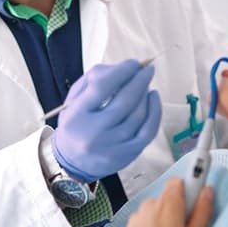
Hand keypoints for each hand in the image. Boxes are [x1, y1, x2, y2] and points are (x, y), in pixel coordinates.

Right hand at [52, 59, 161, 181]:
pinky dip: (155, 112)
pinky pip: (147, 131)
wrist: (72, 163)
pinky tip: (153, 99)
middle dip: (140, 80)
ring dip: (146, 94)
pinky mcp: (127, 156)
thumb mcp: (73, 100)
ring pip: (138, 116)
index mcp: (76, 116)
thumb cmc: (75, 125)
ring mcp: (112, 147)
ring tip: (146, 83)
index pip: (102, 87)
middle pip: (124, 101)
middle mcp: (93, 133)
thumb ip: (93, 80)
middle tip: (147, 69)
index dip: (122, 72)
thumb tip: (123, 68)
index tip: (133, 63)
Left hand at [104, 179, 214, 226]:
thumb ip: (203, 212)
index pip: (179, 181)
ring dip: (162, 223)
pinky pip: (142, 226)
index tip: (196, 198)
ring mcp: (134, 220)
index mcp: (168, 205)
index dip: (189, 189)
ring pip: (153, 213)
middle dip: (177, 211)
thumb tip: (207, 190)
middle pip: (166, 199)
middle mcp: (148, 206)